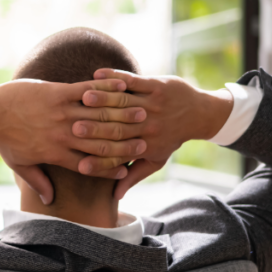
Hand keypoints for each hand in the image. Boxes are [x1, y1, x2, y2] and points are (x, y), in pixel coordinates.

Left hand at [0, 79, 147, 204]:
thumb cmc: (4, 140)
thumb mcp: (20, 165)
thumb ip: (38, 181)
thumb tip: (49, 199)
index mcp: (57, 153)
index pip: (90, 164)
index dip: (110, 167)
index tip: (127, 168)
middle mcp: (64, 135)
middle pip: (101, 141)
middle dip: (125, 142)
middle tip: (146, 140)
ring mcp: (62, 113)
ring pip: (99, 116)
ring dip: (122, 115)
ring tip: (142, 114)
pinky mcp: (58, 93)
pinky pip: (87, 91)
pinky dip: (106, 88)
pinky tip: (122, 87)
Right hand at [78, 69, 233, 198]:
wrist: (199, 113)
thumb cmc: (172, 138)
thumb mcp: (156, 160)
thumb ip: (134, 176)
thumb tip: (116, 196)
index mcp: (145, 146)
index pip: (119, 156)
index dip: (99, 162)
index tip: (79, 164)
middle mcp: (148, 126)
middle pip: (118, 128)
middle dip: (95, 129)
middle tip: (72, 128)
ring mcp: (153, 104)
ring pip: (124, 102)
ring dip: (104, 99)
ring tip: (83, 99)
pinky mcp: (156, 85)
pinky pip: (133, 81)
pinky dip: (115, 77)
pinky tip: (97, 74)